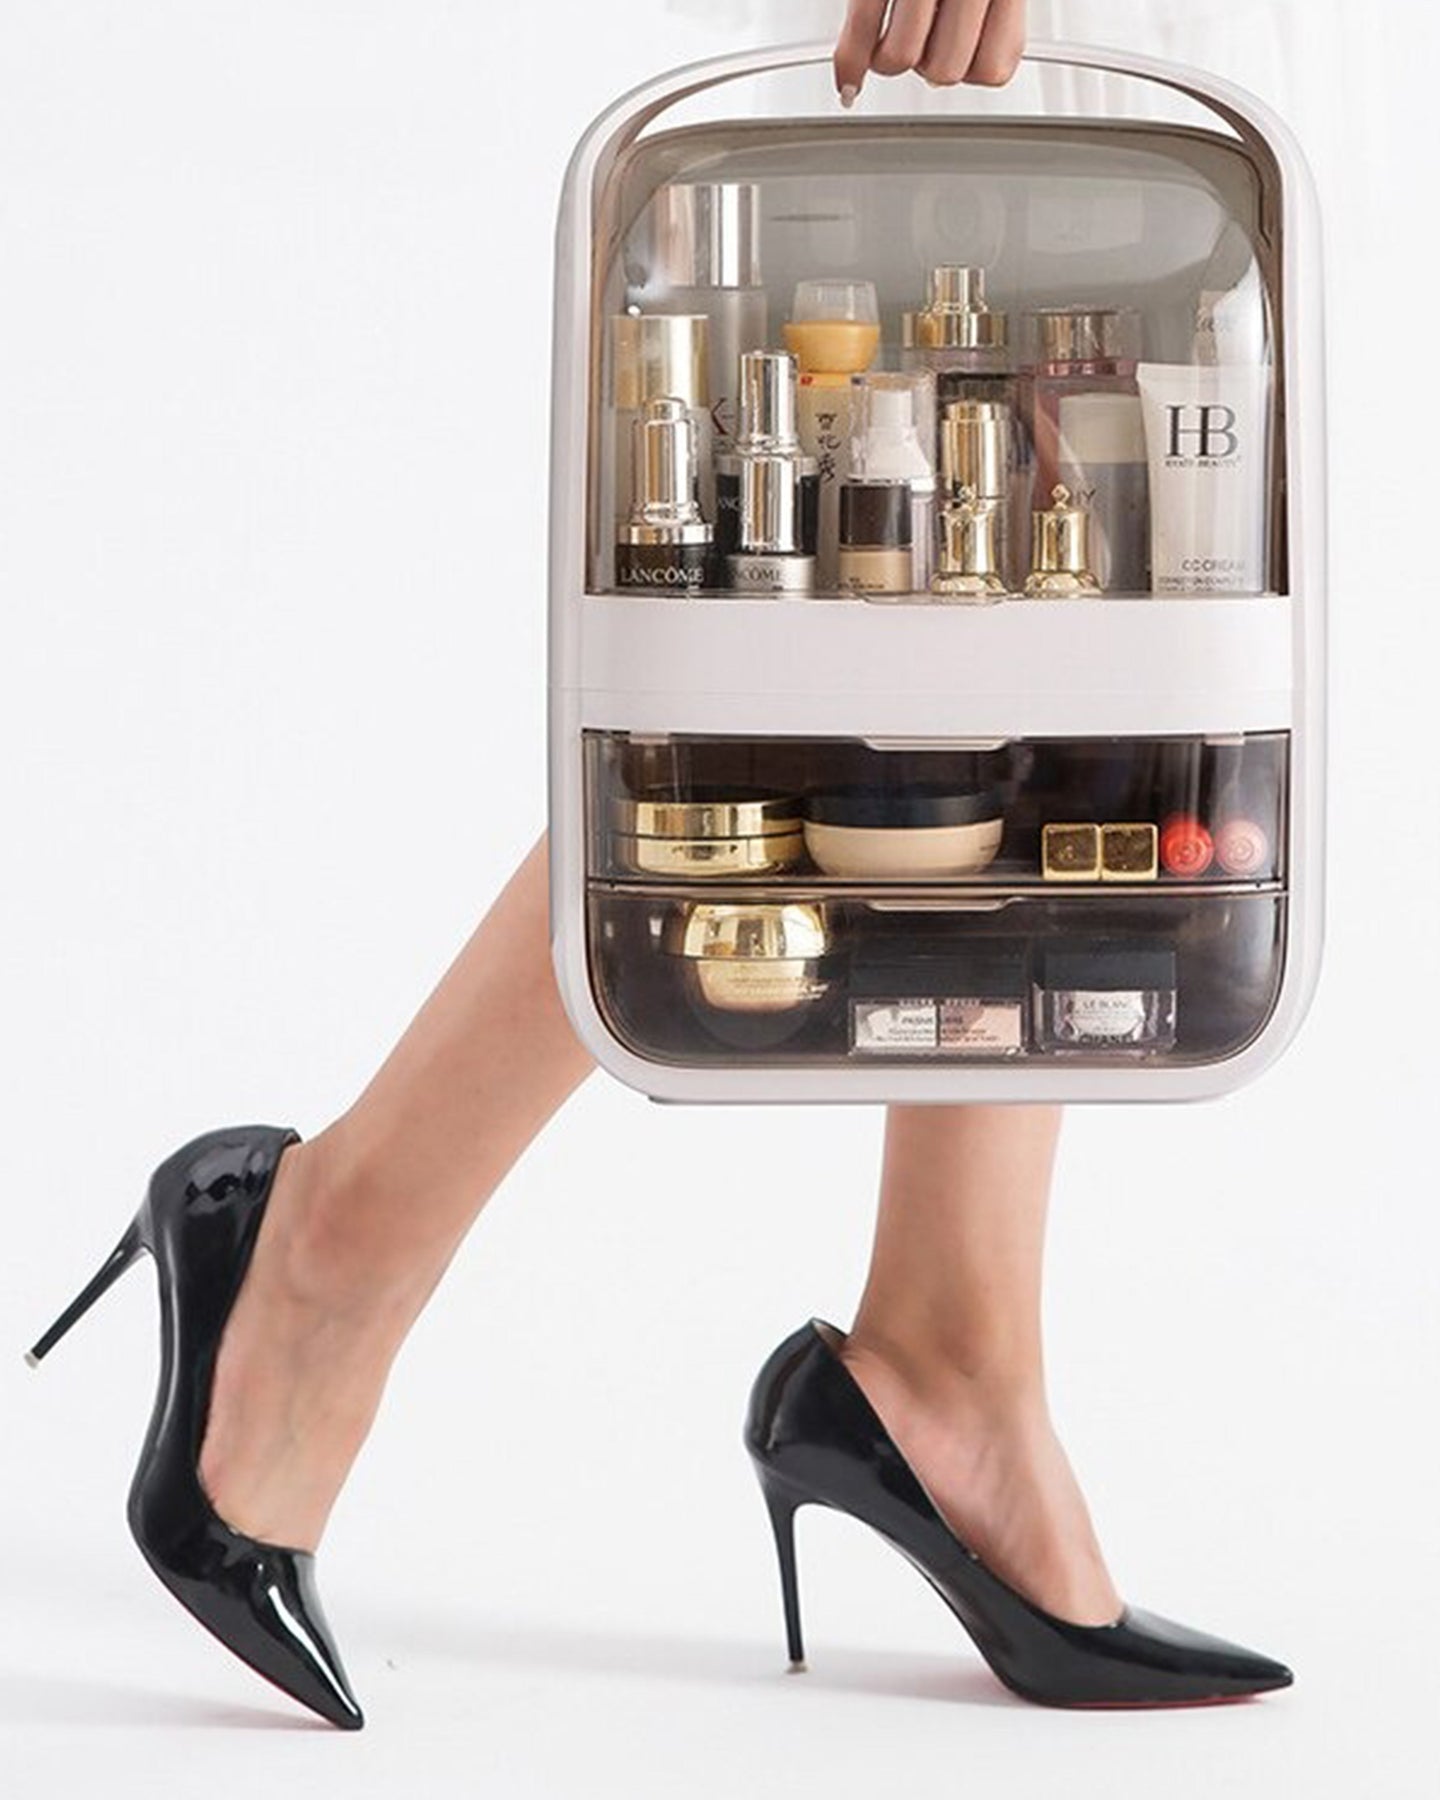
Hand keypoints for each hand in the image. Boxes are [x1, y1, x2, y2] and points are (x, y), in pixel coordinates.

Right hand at [833, 0, 1026, 105]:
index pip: (994, 70)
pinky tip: (849, 80)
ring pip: (901, 59)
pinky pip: (860, 33)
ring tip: (892, 30)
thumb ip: (992, 14)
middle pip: (944, 72)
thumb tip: (972, 67)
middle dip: (930, 65)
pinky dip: (849, 63)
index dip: (973, 70)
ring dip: (890, 56)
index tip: (963, 56)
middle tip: (925, 38)